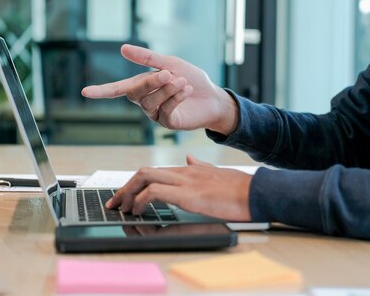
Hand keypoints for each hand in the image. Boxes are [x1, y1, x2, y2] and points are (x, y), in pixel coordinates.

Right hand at [81, 44, 238, 133]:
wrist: (213, 97)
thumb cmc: (192, 79)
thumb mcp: (171, 63)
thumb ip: (148, 58)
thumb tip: (122, 48)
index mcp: (142, 86)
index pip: (117, 89)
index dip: (102, 90)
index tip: (85, 92)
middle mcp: (145, 102)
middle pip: (135, 93)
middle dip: (151, 81)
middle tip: (168, 72)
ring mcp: (156, 114)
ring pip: (151, 102)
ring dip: (167, 89)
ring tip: (182, 81)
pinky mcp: (168, 124)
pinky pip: (165, 110)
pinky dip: (176, 97)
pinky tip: (187, 90)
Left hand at [105, 155, 251, 221]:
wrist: (255, 192)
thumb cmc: (239, 188)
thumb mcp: (216, 173)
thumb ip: (200, 166)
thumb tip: (189, 159)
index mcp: (189, 169)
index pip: (154, 172)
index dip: (135, 183)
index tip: (124, 196)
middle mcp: (183, 171)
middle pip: (144, 172)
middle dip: (125, 187)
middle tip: (114, 202)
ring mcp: (184, 181)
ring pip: (144, 177)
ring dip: (127, 193)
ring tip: (121, 208)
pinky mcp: (187, 193)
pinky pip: (154, 192)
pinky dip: (140, 200)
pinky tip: (138, 211)